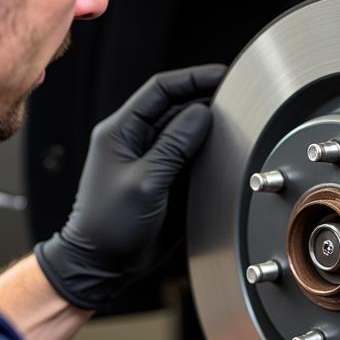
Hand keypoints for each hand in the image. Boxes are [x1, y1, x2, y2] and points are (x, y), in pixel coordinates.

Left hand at [34, 64, 225, 309]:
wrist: (102, 263)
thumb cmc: (109, 225)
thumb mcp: (145, 182)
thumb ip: (174, 146)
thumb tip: (202, 113)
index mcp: (120, 131)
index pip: (159, 90)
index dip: (192, 79)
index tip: (221, 76)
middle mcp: (135, 140)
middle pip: (175, 106)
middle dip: (205, 100)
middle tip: (236, 99)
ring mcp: (150, 158)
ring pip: (184, 130)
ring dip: (207, 126)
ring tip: (234, 121)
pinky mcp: (163, 177)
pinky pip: (188, 155)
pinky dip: (206, 150)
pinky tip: (223, 149)